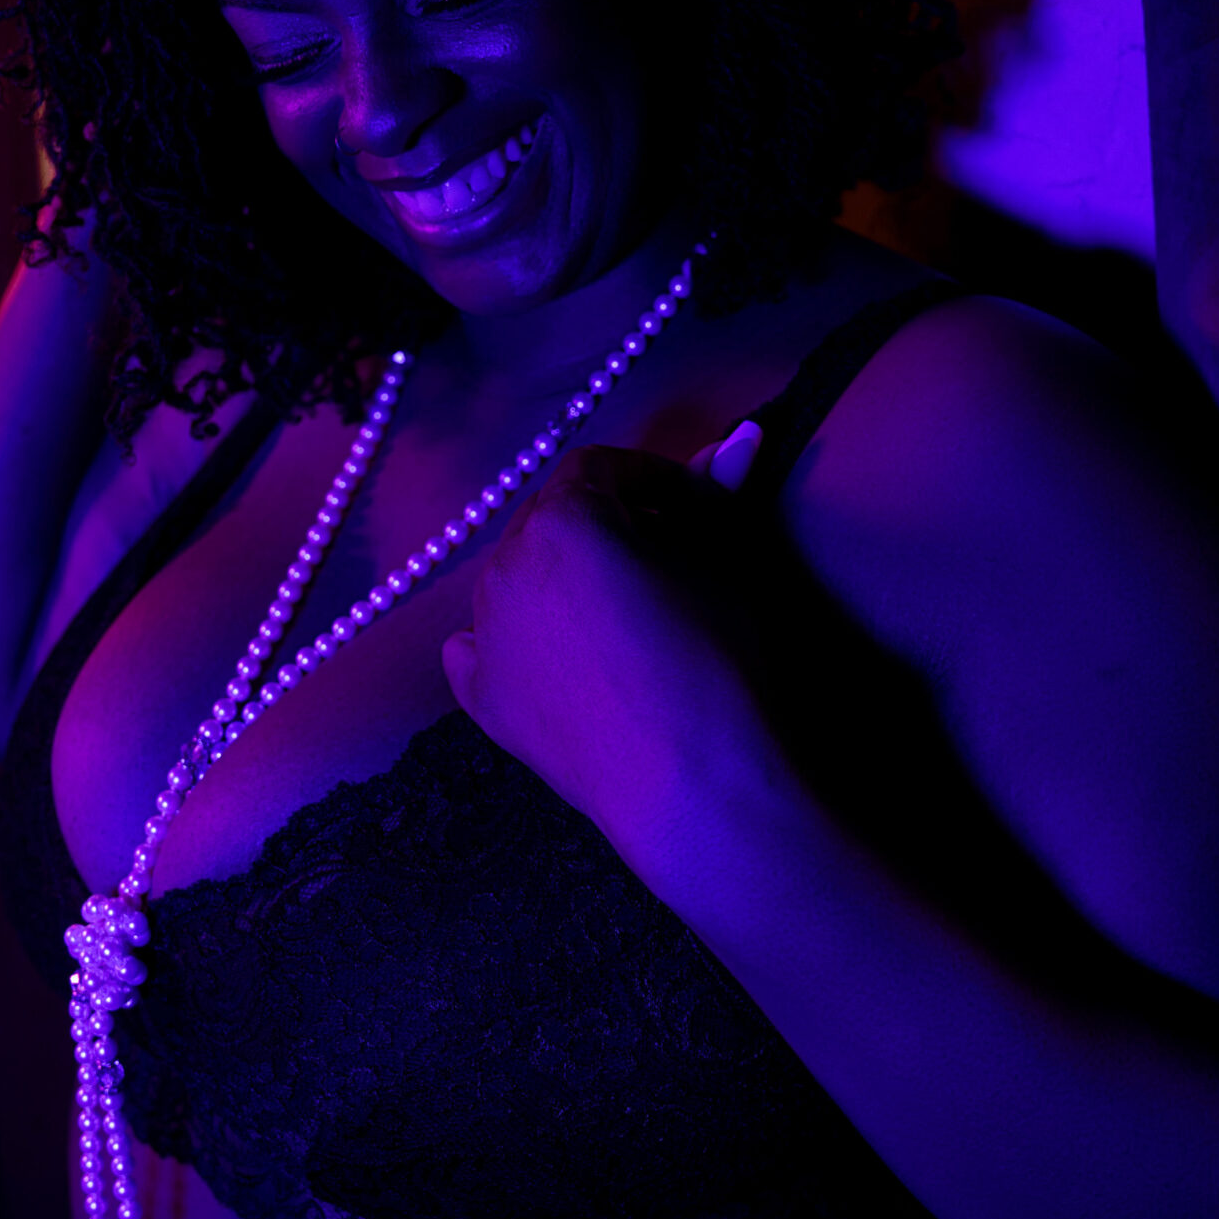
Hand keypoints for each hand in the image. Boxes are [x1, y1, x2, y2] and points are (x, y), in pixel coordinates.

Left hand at [440, 423, 769, 858]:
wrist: (692, 786)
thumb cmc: (718, 663)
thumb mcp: (725, 564)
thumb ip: (715, 492)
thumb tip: (742, 433)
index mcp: (563, 520)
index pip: (601, 468)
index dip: (651, 479)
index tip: (692, 508)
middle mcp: (506, 565)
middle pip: (552, 519)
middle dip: (604, 526)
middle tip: (664, 562)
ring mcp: (484, 633)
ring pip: (516, 579)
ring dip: (558, 580)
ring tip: (620, 617)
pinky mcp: (481, 697)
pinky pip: (476, 648)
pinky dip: (508, 641)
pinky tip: (551, 657)